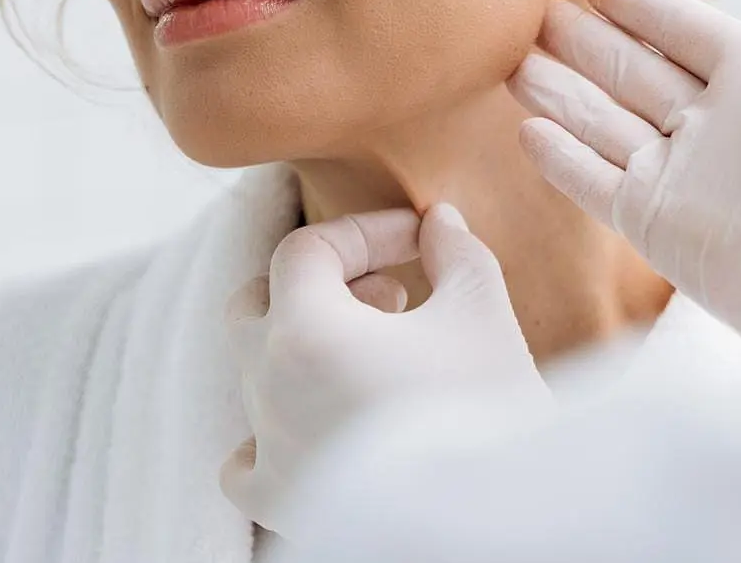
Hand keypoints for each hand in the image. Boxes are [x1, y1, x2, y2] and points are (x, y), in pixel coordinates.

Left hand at [221, 204, 549, 535]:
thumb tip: (439, 222)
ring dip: (308, 348)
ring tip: (379, 355)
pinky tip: (321, 424)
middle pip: (258, 303)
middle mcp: (269, 387)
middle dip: (322, 284)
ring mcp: (267, 449)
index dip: (363, 232)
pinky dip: (272, 433)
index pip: (305, 250)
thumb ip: (455, 252)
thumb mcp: (481, 310)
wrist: (495, 519)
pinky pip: (245, 461)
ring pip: (256, 373)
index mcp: (306, 331)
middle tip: (392, 296)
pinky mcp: (282, 503)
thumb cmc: (486, 411)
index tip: (418, 242)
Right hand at [511, 0, 740, 349]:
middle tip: (537, 15)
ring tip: (511, 60)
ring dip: (561, 91)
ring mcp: (680, 177)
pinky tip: (527, 128)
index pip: (686, 31)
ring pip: (605, 122)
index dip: (644, 7)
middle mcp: (715, 126)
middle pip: (636, 73)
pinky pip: (595, 182)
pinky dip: (562, 158)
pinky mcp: (651, 223)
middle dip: (587, 44)